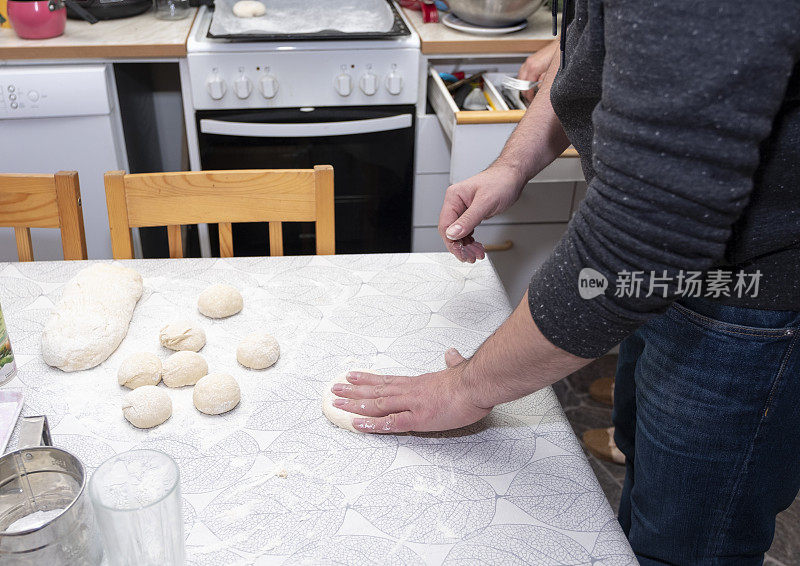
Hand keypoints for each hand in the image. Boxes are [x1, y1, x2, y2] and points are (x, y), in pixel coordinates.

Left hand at [330, 349, 491, 432]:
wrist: (478, 384)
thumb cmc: (471, 380)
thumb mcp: (458, 367)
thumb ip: (452, 362)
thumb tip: (452, 353)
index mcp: (419, 383)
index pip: (387, 380)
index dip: (368, 380)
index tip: (352, 377)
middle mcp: (410, 391)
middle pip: (376, 391)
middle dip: (353, 392)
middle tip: (335, 390)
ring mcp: (412, 405)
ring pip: (377, 404)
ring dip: (355, 405)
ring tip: (337, 404)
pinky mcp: (418, 419)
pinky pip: (390, 423)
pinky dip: (372, 424)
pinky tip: (358, 425)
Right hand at [439, 164, 526, 262]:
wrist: (513, 176)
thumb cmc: (500, 182)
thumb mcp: (485, 203)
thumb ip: (468, 220)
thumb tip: (452, 234)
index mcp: (454, 197)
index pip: (445, 224)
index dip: (452, 241)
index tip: (461, 253)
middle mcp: (456, 203)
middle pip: (451, 231)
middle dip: (460, 246)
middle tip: (470, 257)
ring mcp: (463, 209)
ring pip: (459, 233)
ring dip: (466, 246)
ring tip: (477, 254)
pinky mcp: (471, 213)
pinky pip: (466, 230)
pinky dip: (471, 241)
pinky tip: (477, 246)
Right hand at [518, 41, 557, 102]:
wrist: (560, 47)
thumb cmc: (558, 58)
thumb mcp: (552, 74)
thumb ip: (543, 82)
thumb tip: (539, 88)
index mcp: (533, 68)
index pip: (527, 87)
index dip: (529, 96)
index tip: (531, 100)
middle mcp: (529, 64)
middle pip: (521, 83)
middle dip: (524, 92)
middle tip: (529, 98)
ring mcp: (528, 61)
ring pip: (520, 77)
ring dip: (523, 85)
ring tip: (528, 91)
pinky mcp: (530, 60)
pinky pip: (522, 71)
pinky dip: (523, 78)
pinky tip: (528, 82)